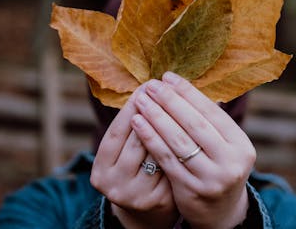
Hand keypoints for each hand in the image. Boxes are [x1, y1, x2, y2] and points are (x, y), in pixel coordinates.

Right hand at [91, 85, 177, 228]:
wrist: (148, 211)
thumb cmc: (139, 170)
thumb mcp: (127, 152)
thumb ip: (135, 127)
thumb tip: (149, 87)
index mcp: (101, 168)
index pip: (117, 131)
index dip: (132, 106)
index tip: (147, 84)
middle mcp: (114, 183)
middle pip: (137, 140)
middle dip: (156, 111)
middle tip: (168, 87)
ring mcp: (136, 195)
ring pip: (157, 152)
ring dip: (171, 127)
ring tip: (183, 103)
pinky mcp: (160, 200)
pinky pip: (173, 165)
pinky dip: (182, 147)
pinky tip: (194, 130)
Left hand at [130, 72, 256, 228]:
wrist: (220, 212)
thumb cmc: (217, 168)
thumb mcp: (223, 146)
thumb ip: (208, 121)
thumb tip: (180, 84)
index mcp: (241, 145)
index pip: (211, 112)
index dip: (188, 92)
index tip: (168, 77)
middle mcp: (230, 161)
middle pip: (194, 124)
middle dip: (170, 101)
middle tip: (151, 85)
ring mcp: (211, 178)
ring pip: (178, 140)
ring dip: (156, 117)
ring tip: (141, 100)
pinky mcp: (190, 189)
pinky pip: (166, 158)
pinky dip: (150, 138)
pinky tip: (137, 123)